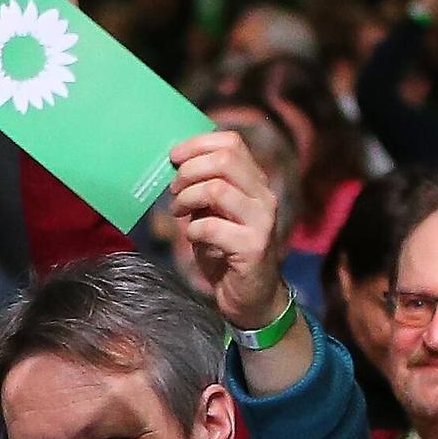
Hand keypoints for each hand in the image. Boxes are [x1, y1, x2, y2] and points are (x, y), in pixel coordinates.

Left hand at [165, 130, 285, 329]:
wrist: (250, 296)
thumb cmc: (225, 251)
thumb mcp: (212, 213)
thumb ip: (202, 189)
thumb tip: (174, 166)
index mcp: (255, 182)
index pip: (232, 142)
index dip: (198, 144)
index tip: (173, 157)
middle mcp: (264, 196)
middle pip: (224, 159)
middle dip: (188, 171)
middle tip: (173, 190)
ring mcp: (262, 221)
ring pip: (216, 189)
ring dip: (187, 198)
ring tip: (178, 212)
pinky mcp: (253, 247)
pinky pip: (211, 227)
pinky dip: (193, 230)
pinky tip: (192, 238)